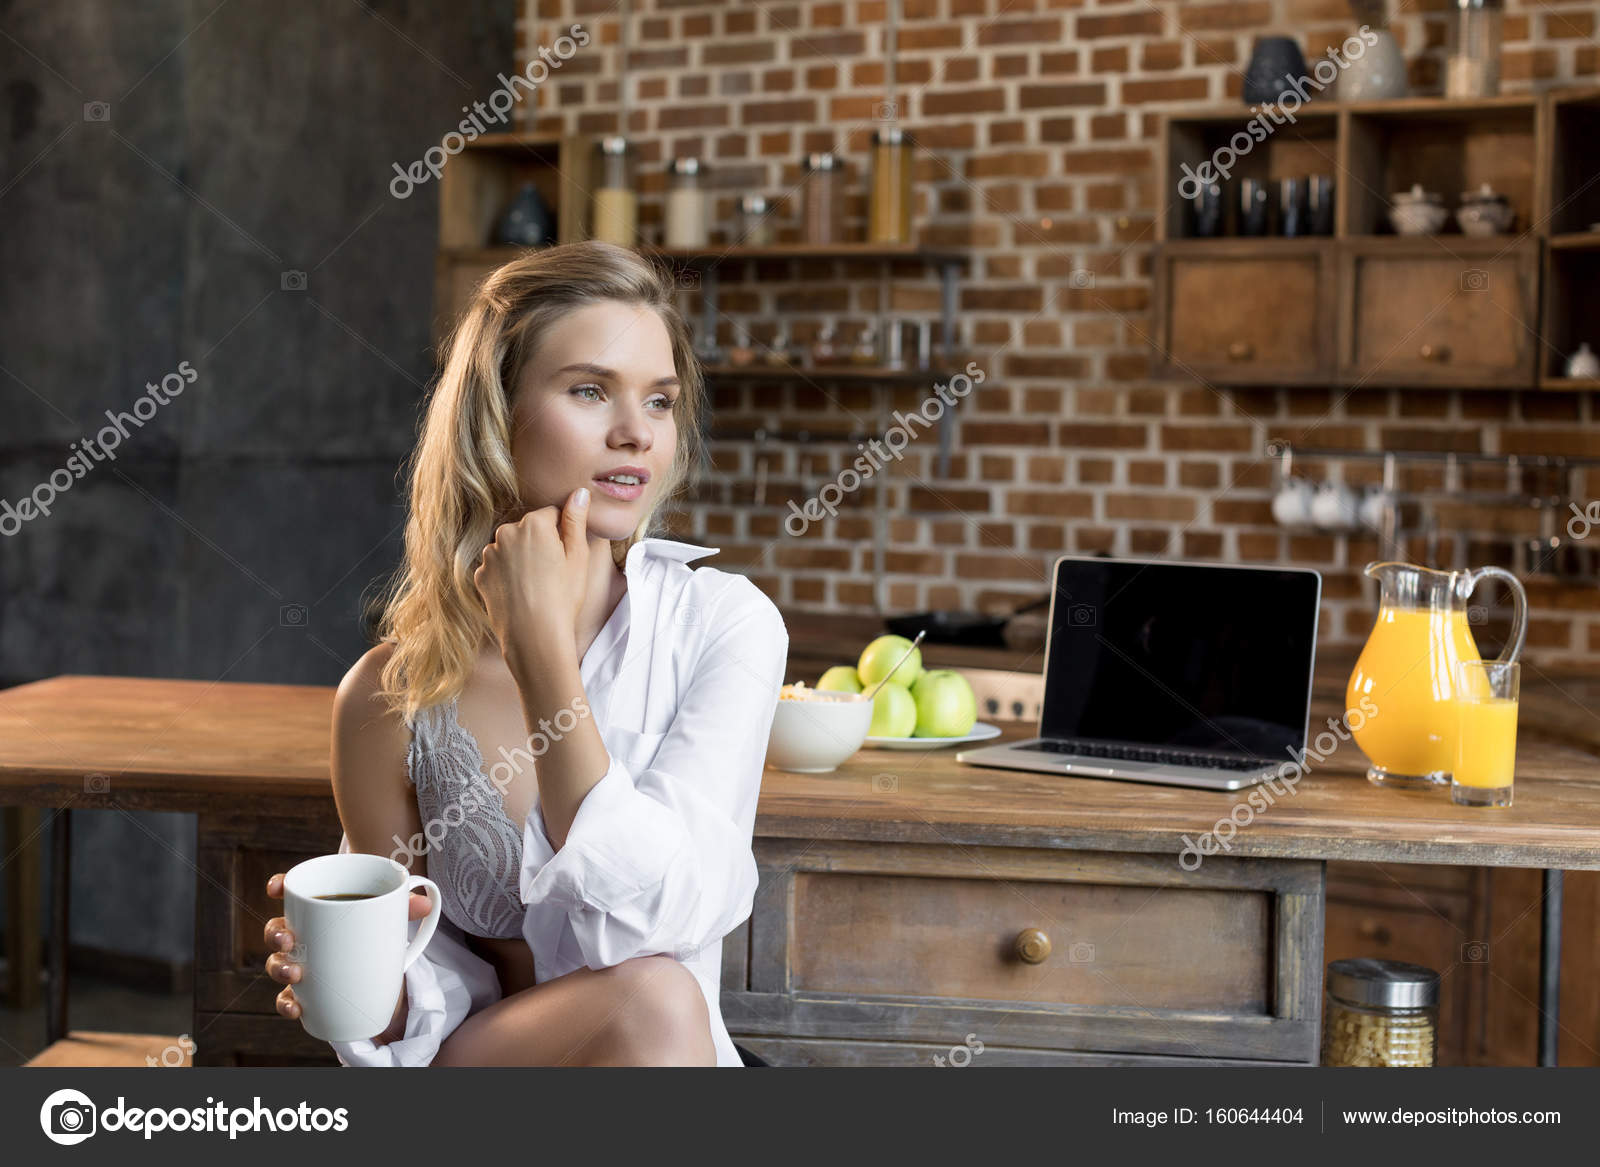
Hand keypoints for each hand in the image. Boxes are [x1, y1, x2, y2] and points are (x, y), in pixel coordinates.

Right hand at [264, 871, 431, 1044]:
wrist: (378, 962)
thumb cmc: (376, 926)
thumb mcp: (390, 915)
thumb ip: (404, 907)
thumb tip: (424, 903)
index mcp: (318, 905)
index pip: (291, 890)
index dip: (278, 885)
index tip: (277, 887)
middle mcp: (302, 932)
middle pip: (278, 928)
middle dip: (275, 934)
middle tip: (289, 939)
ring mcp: (301, 961)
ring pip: (278, 962)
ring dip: (280, 968)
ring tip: (296, 973)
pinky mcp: (306, 989)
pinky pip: (288, 997)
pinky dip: (288, 1004)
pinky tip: (297, 1008)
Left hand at [474, 487, 590, 673]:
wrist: (535, 638)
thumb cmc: (563, 598)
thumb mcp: (578, 557)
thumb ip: (575, 520)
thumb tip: (579, 492)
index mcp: (533, 524)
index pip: (551, 515)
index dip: (562, 536)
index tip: (566, 558)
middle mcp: (505, 532)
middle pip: (528, 530)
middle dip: (539, 544)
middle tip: (553, 574)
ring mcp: (489, 555)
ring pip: (511, 548)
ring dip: (521, 559)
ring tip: (536, 586)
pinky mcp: (480, 575)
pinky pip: (497, 567)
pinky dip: (507, 576)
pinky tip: (520, 594)